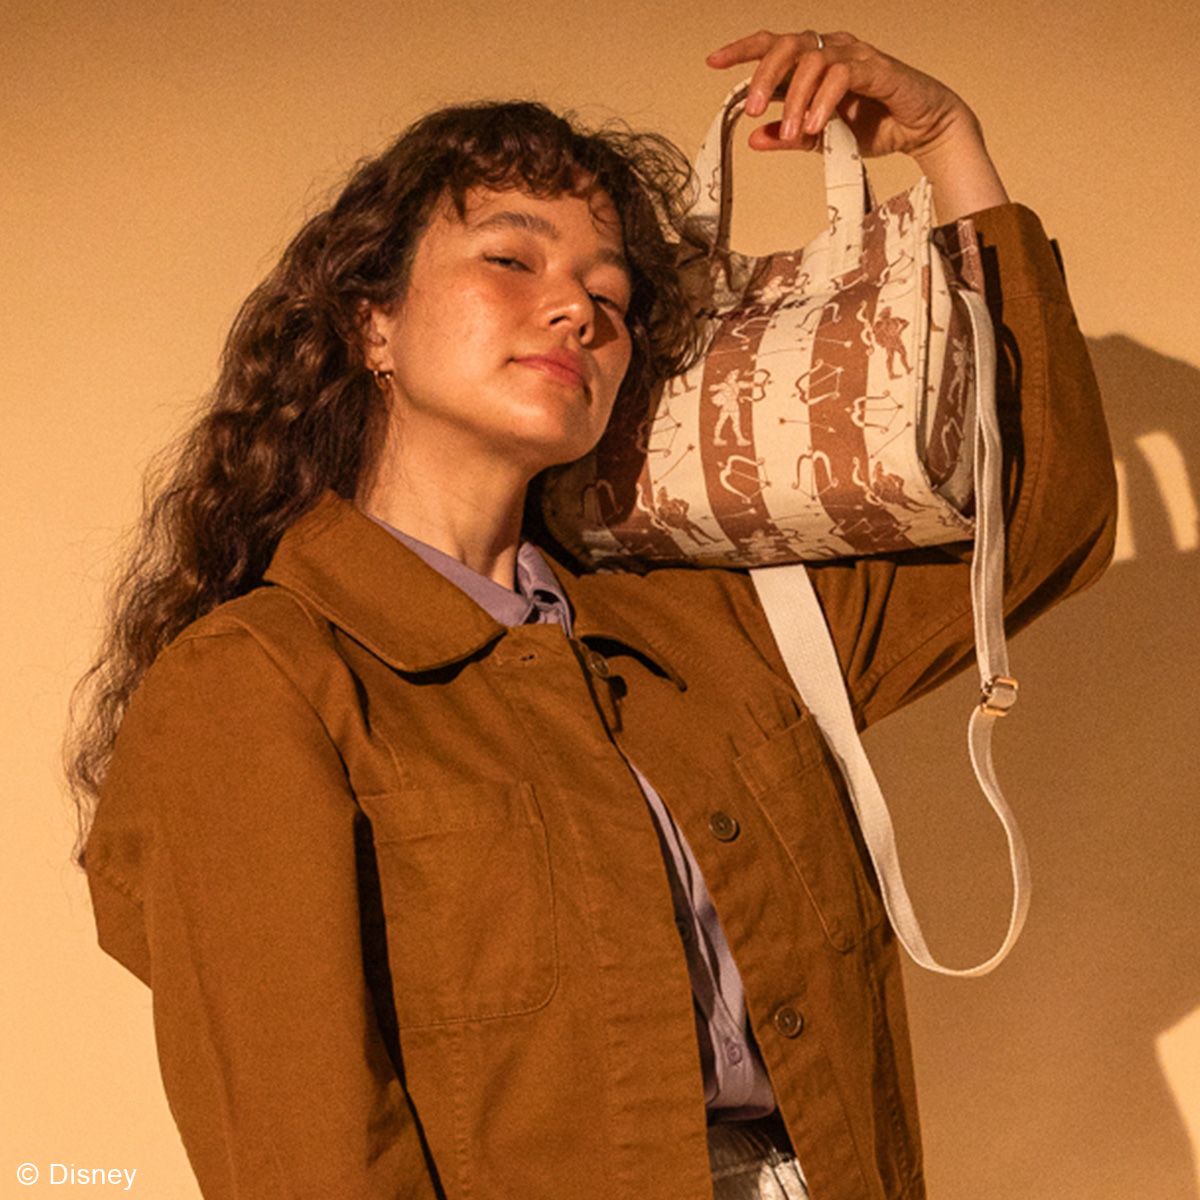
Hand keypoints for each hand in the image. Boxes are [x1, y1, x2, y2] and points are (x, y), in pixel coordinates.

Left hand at [705, 28, 1009, 220]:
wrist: (922, 129)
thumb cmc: (874, 126)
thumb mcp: (821, 138)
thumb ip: (789, 136)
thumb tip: (753, 139)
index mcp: (812, 63)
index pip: (772, 46)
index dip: (742, 51)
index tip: (712, 62)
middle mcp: (830, 50)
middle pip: (786, 45)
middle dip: (763, 75)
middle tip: (750, 109)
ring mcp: (853, 55)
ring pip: (811, 61)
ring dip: (795, 98)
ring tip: (792, 132)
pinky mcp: (875, 67)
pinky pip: (841, 75)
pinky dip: (823, 100)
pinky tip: (815, 126)